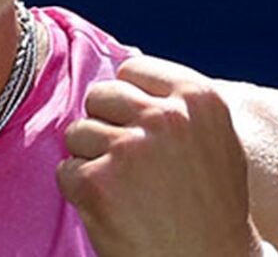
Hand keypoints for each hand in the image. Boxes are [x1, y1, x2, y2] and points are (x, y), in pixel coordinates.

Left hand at [57, 56, 261, 256]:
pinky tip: (113, 209)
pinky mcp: (97, 183)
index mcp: (198, 98)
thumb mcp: (212, 139)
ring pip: (78, 132)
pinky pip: (65, 171)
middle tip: (133, 167)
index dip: (129, 102)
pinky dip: (81, 192)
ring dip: (92, 160)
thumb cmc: (210, 206)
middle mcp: (165, 117)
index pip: (131, 71)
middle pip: (100, 96)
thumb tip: (124, 68)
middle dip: (107, 127)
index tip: (143, 131)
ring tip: (127, 191)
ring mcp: (129, 149)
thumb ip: (174, 101)